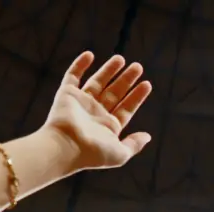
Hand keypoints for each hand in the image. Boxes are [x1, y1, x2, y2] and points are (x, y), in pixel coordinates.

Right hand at [42, 52, 151, 170]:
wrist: (66, 146)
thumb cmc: (93, 153)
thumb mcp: (120, 153)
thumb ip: (134, 144)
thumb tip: (148, 137)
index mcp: (108, 127)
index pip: (126, 108)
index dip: (137, 96)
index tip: (147, 84)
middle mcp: (96, 114)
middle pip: (114, 93)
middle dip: (126, 80)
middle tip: (138, 66)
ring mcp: (81, 103)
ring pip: (97, 82)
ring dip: (109, 70)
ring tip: (121, 58)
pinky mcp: (66, 94)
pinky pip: (72, 76)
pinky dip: (79, 65)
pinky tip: (90, 54)